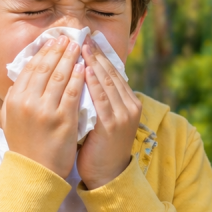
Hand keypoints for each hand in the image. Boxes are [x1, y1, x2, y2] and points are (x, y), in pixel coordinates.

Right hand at [2, 35, 83, 177]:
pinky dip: (79, 77)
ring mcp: (45, 110)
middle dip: (57, 50)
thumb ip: (15, 97)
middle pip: (45, 68)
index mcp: (14, 100)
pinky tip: (85, 68)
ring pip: (60, 76)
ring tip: (78, 47)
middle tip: (67, 38)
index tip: (52, 42)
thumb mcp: (10, 118)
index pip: (29, 69)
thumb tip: (21, 77)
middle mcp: (27, 102)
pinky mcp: (63, 119)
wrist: (34, 172)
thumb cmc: (25, 145)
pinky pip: (73, 92)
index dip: (42, 53)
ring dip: (70, 58)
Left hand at [77, 38, 141, 188]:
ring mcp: (123, 115)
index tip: (87, 41)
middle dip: (96, 54)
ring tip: (81, 47)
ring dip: (94, 63)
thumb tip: (82, 76)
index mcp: (129, 102)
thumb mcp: (102, 118)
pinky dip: (93, 83)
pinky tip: (84, 70)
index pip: (114, 73)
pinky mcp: (113, 125)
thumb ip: (98, 99)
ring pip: (108, 82)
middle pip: (112, 73)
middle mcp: (130, 106)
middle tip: (82, 37)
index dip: (100, 55)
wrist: (108, 175)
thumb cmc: (100, 146)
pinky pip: (102, 99)